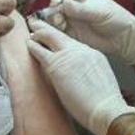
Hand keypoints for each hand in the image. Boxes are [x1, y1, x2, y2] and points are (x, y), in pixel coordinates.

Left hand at [26, 19, 134, 134]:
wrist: (106, 109)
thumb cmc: (104, 105)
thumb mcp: (100, 80)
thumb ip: (88, 74)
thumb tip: (79, 80)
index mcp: (93, 54)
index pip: (72, 43)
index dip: (61, 41)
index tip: (54, 39)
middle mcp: (81, 50)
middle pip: (60, 35)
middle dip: (47, 29)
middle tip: (37, 25)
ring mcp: (69, 56)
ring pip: (49, 37)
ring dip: (39, 35)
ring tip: (31, 34)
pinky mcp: (56, 66)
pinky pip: (40, 51)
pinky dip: (33, 46)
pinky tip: (28, 43)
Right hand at [47, 0, 134, 65]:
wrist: (123, 39)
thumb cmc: (116, 19)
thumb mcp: (100, 12)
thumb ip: (81, 9)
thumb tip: (63, 2)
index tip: (56, 3)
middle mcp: (73, 5)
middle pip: (55, 5)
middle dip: (52, 11)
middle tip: (57, 19)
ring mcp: (71, 19)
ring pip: (54, 18)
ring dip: (52, 22)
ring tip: (59, 27)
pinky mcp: (71, 33)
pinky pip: (58, 32)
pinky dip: (55, 33)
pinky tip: (58, 35)